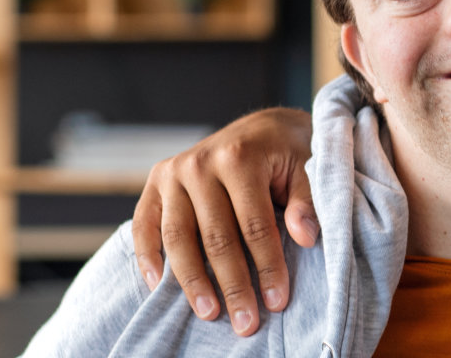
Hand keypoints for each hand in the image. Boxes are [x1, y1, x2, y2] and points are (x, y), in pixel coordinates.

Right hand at [131, 107, 319, 335]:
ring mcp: (172, 173)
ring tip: (209, 314)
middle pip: (215, 237)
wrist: (261, 128)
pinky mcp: (155, 182)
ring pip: (177, 237)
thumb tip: (305, 237)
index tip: (277, 301)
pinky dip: (147, 257)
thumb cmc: (287, 153)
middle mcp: (199, 164)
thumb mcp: (307, 166)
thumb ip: (307, 200)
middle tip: (245, 322)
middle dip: (232, 284)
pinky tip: (159, 287)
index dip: (267, 266)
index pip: (254, 225)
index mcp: (239, 157)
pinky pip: (144, 225)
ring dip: (192, 281)